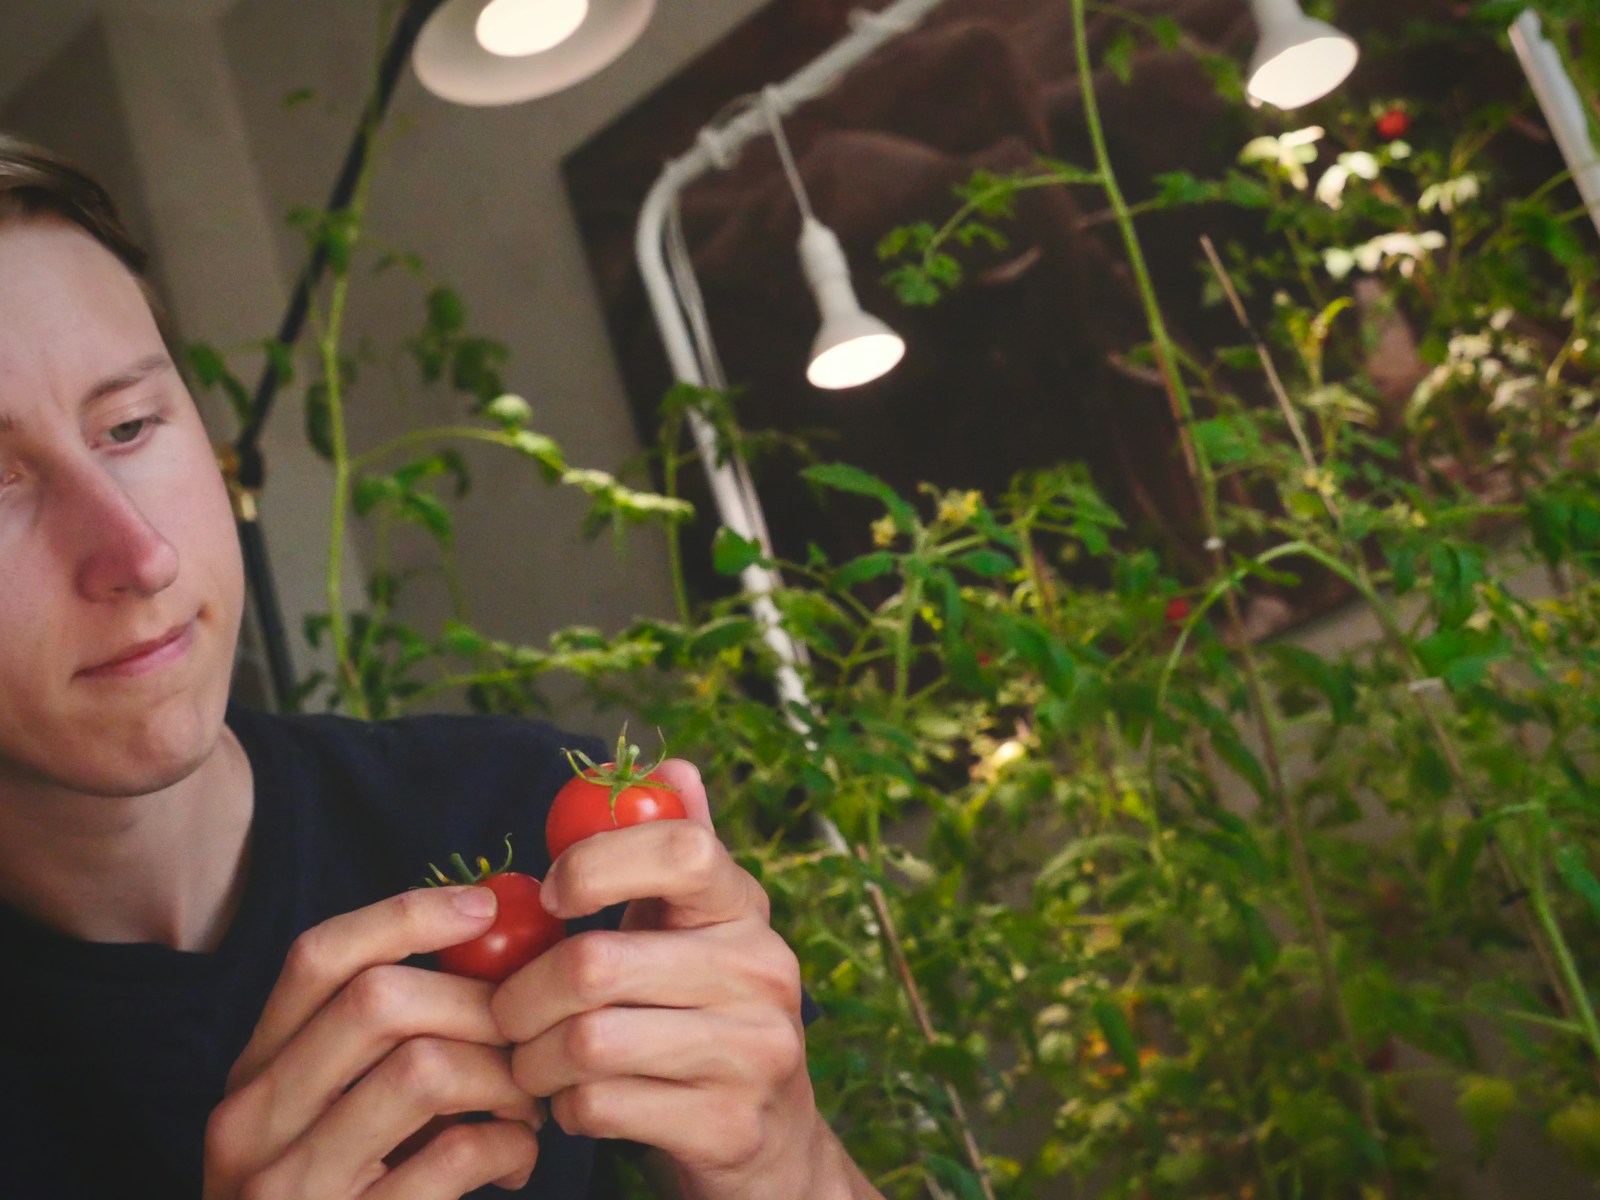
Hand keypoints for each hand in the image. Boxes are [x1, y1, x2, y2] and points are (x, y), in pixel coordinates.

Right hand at [203, 886, 543, 1199]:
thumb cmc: (350, 1198)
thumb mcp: (338, 1114)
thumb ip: (385, 1042)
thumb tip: (489, 939)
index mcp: (255, 1074)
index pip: (319, 958)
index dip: (407, 913)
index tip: (486, 906)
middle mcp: (252, 1124)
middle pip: (379, 1001)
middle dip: (480, 1006)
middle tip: (527, 1038)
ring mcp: (291, 1187)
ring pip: (424, 1068)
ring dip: (504, 1078)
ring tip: (527, 1107)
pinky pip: (454, 1156)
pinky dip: (509, 1147)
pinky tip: (516, 1165)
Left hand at [491, 759, 858, 1199]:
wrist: (772, 1142)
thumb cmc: (705, 1017)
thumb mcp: (697, 932)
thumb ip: (671, 852)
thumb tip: (670, 763)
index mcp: (744, 908)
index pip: (682, 849)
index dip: (598, 862)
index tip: (551, 896)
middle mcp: (764, 970)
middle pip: (596, 963)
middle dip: (521, 996)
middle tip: (504, 1013)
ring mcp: (754, 1051)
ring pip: (589, 1040)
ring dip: (533, 1059)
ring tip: (530, 1062)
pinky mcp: (729, 1124)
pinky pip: (602, 1106)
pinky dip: (564, 1109)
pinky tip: (572, 1103)